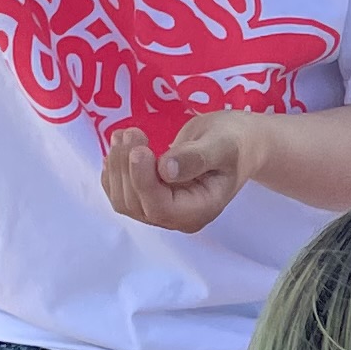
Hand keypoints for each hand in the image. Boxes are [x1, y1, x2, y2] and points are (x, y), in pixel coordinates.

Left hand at [102, 112, 254, 233]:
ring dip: (117, 166)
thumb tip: (166, 170)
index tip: (140, 149)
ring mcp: (162, 210)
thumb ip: (196, 157)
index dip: (143, 181)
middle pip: (137, 205)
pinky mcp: (149, 197)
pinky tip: (120, 146)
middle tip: (133, 131)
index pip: (160, 208)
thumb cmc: (233, 141)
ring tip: (126, 134)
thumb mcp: (221, 144)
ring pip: (123, 200)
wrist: (237, 143)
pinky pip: (120, 192)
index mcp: (201, 210)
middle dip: (127, 167)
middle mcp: (179, 218)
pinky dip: (113, 169)